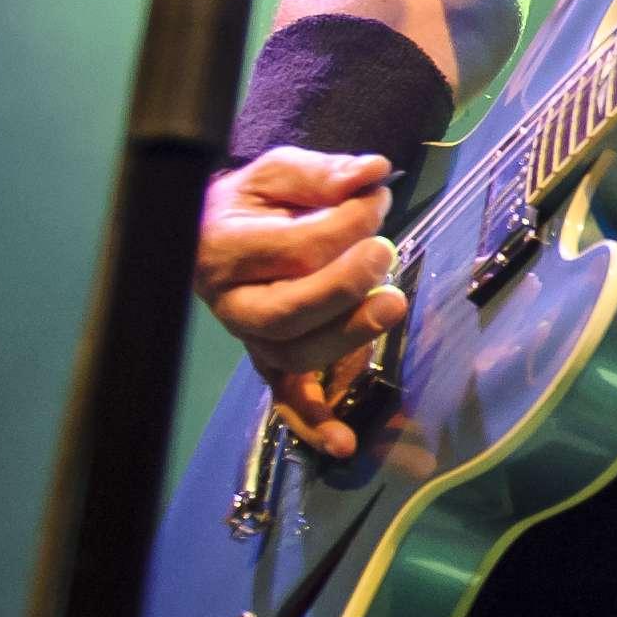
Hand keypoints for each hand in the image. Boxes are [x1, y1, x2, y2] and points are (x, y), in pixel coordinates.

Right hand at [198, 147, 405, 459]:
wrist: (223, 230)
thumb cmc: (259, 201)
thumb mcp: (284, 172)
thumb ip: (325, 173)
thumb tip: (373, 172)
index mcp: (222, 248)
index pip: (291, 249)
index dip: (344, 225)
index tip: (377, 198)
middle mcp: (229, 301)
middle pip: (286, 313)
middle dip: (344, 287)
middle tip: (386, 253)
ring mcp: (249, 337)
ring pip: (294, 355)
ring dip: (348, 336)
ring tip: (393, 303)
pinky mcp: (269, 360)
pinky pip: (286, 400)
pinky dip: (314, 424)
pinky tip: (344, 443)